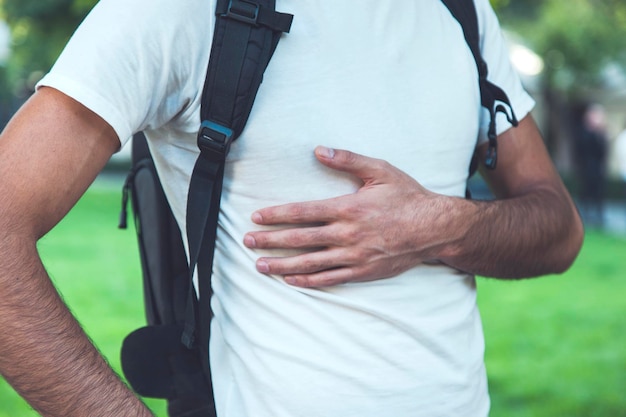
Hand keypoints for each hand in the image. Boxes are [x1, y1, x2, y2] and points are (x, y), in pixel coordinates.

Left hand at [243, 146, 458, 287]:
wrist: (435, 229)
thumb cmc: (407, 197)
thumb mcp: (381, 171)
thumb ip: (348, 160)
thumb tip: (318, 150)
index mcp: (348, 208)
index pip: (303, 212)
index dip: (277, 215)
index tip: (257, 218)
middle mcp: (347, 234)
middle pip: (300, 239)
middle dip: (271, 241)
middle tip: (248, 242)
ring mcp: (354, 256)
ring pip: (310, 262)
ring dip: (282, 264)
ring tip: (260, 266)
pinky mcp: (362, 271)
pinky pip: (329, 279)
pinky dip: (308, 280)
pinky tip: (290, 280)